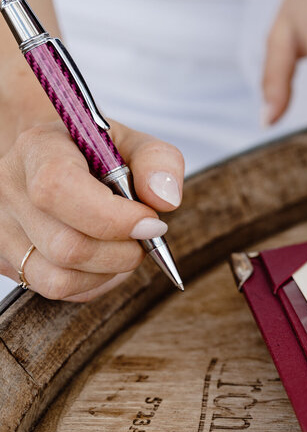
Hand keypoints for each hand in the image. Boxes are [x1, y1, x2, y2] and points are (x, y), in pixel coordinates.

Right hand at [0, 119, 183, 301]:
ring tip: (126, 244)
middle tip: (148, 234)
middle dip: (123, 251)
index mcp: (38, 148)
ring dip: (111, 270)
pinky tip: (106, 258)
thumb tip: (166, 200)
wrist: (57, 160)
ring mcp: (2, 229)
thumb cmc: (98, 152)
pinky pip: (56, 289)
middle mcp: (8, 190)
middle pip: (66, 245)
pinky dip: (94, 282)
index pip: (58, 188)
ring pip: (59, 278)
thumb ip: (159, 161)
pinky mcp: (7, 259)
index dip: (113, 216)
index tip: (152, 222)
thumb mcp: (133, 142)